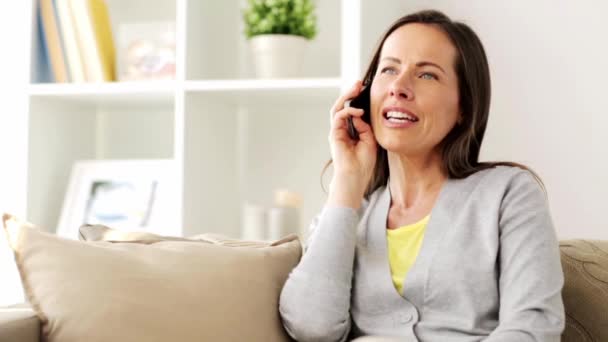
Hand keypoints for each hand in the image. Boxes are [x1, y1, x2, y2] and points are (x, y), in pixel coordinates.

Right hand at [327, 81, 377, 207]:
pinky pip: (338, 117)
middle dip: (349, 93)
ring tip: (355, 88)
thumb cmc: (363, 163)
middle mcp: (341, 130)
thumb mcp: (370, 140)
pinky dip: (348, 111)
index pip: (351, 111)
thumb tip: (360, 115)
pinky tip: (358, 111)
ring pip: (337, 108)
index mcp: (350, 131)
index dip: (357, 100)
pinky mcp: (334, 134)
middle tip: (358, 83)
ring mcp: (337, 132)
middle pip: (342, 106)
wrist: (355, 176)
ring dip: (346, 96)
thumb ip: (365, 127)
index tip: (365, 90)